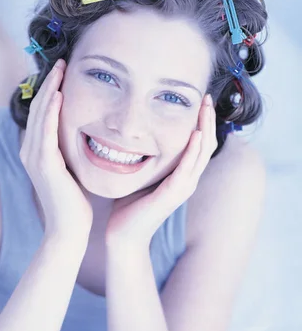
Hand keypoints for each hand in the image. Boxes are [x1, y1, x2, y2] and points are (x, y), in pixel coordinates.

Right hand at [20, 59, 92, 239]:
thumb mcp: (72, 169)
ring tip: (60, 67)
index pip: (42, 112)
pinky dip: (50, 111)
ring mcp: (34, 157)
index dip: (51, 89)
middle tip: (62, 60)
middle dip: (49, 82)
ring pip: (39, 114)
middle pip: (37, 107)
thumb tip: (86, 133)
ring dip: (49, 89)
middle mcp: (30, 151)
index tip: (64, 70)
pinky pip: (45, 131)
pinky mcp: (43, 164)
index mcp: (36, 151)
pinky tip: (58, 94)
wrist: (69, 230)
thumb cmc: (75, 202)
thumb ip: (71, 150)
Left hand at [105, 94, 217, 246]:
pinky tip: (195, 133)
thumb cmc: (128, 205)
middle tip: (206, 96)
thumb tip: (134, 135)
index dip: (202, 121)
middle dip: (208, 118)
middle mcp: (188, 179)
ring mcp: (183, 187)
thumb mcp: (139, 174)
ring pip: (203, 152)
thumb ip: (144, 156)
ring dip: (205, 128)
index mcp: (181, 174)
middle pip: (207, 143)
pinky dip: (193, 150)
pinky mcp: (173, 194)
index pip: (199, 143)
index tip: (198, 99)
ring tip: (205, 107)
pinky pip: (188, 168)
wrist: (122, 234)